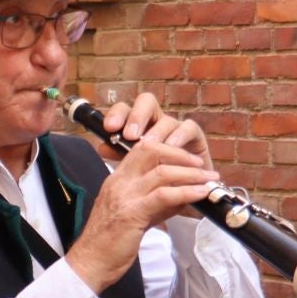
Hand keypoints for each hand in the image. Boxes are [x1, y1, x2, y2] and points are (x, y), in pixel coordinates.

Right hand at [66, 132, 218, 292]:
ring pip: (162, 172)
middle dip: (181, 155)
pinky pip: (164, 195)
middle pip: (152, 151)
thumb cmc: (109, 244)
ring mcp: (124, 196)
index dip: (168, 150)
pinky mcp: (131, 213)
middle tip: (202, 167)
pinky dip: (187, 191)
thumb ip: (155, 203)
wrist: (90, 264)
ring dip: (191, 174)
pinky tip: (201, 194)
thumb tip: (183, 195)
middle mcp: (119, 183)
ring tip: (209, 180)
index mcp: (116, 181)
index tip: (188, 160)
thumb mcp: (133, 216)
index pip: (142, 150)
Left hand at [97, 92, 217, 176]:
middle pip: (146, 102)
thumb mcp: (136, 169)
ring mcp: (176, 128)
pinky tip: (172, 145)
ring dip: (156, 132)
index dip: (117, 115)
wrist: (185, 194)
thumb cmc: (157, 180)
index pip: (125, 110)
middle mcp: (156, 123)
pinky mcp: (195, 136)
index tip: (109, 128)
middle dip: (137, 116)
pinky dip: (180, 136)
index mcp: (138, 127)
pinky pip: (188, 128)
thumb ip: (120, 155)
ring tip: (149, 145)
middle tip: (130, 135)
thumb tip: (102, 147)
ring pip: (166, 119)